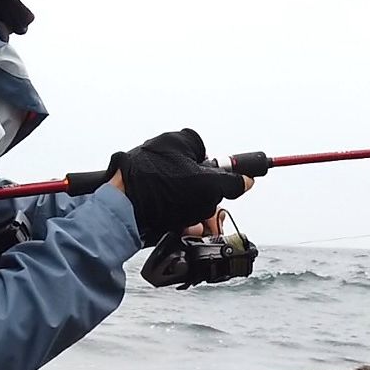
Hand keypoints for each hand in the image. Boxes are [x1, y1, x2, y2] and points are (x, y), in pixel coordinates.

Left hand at [106, 129, 254, 244]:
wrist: (122, 207)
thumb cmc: (160, 187)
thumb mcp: (206, 185)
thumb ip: (230, 183)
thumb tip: (247, 181)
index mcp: (180, 142)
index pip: (208, 155)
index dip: (216, 178)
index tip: (219, 192)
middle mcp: (164, 152)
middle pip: (196, 178)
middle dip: (205, 202)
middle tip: (207, 218)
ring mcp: (150, 171)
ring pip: (181, 194)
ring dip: (191, 214)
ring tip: (192, 227)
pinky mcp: (140, 189)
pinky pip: (164, 202)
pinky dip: (173, 216)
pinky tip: (177, 227)